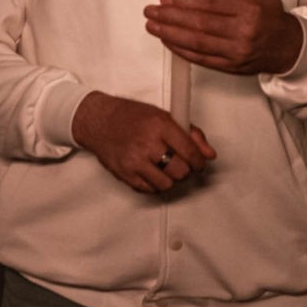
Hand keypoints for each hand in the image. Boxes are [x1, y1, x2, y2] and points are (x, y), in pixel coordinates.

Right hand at [70, 91, 215, 194]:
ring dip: (170, 179)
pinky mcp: (124, 173)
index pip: (190, 151)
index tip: (200, 164)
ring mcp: (134, 160)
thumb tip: (209, 154)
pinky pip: (149, 190)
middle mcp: (146, 143)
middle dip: (185, 171)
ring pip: (166, 184)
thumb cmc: (130, 116)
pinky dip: (154, 184)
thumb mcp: (162, 115)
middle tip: (182, 165)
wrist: (98, 120)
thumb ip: (190, 134)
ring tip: (166, 169)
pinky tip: (152, 172)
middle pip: (180, 171)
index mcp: (159, 124)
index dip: (199, 162)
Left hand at [143, 0, 303, 75]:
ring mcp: (235, 52)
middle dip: (170, 17)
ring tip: (153, 25)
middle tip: (151, 11)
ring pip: (197, 43)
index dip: (185, 1)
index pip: (210, 5)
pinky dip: (181, 50)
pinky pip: (201, 59)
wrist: (286, 47)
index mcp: (250, 10)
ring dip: (170, 34)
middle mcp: (242, 33)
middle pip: (199, 24)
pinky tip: (168, 40)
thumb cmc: (270, 15)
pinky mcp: (230, 67)